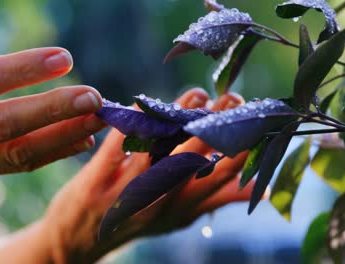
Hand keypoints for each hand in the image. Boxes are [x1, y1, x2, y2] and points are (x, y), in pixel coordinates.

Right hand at [0, 0, 104, 179]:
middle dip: (53, 111)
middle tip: (94, 97)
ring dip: (62, 138)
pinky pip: (13, 166)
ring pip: (14, 153)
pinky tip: (81, 142)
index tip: (64, 58)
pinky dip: (50, 155)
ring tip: (99, 119)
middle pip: (4, 125)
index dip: (23, 70)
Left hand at [44, 89, 255, 262]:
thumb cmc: (139, 219)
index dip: (243, 147)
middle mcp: (161, 201)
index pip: (223, 177)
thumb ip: (218, 198)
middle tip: (234, 99)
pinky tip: (142, 102)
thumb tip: (264, 190)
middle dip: (218, 128)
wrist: (80, 240)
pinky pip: (115, 148)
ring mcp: (128, 193)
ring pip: (160, 152)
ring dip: (179, 119)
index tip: (255, 120)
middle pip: (196, 161)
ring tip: (198, 95)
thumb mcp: (182, 215)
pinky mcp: (96, 182)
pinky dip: (129, 123)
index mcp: (185, 206)